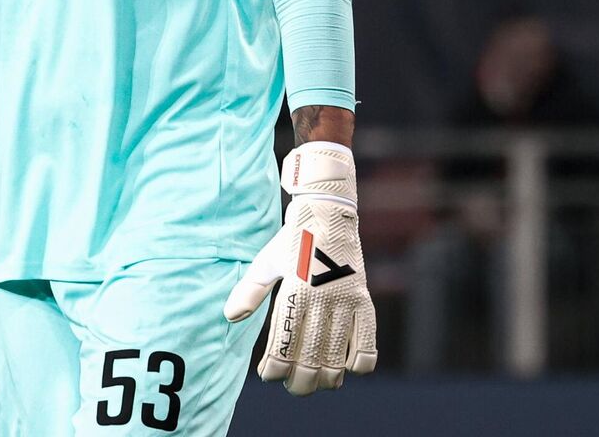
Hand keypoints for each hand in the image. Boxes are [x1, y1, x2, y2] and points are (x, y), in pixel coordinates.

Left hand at [225, 143, 378, 394]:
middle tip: (292, 386)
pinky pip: (368, 339)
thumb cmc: (292, 239)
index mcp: (295, 290)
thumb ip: (250, 291)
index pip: (283, 344)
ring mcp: (345, 300)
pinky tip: (349, 369)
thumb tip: (230, 316)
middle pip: (311, 357)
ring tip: (317, 383)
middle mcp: (322, 299)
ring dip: (326, 377)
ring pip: (337, 354)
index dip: (274, 367)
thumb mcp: (266, 262)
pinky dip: (360, 361)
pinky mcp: (363, 299)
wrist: (327, 212)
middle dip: (300, 381)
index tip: (268, 374)